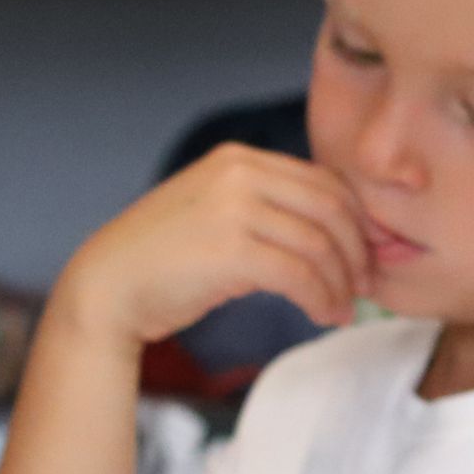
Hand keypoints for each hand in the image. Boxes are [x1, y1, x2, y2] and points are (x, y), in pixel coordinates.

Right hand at [50, 145, 368, 350]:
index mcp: (239, 158)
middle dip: (358, 250)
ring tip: (343, 308)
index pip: (323, 179)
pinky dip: (322, 298)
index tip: (366, 252)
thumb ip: (265, 207)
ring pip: (320, 244)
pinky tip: (324, 315)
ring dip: (342, 282)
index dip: (356, 219)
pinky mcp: (231, 250)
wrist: (106, 288)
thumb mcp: (216, 211)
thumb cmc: (163, 260)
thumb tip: (332, 231)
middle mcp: (239, 173)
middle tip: (365, 283)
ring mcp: (234, 208)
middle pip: (331, 207)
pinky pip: (301, 275)